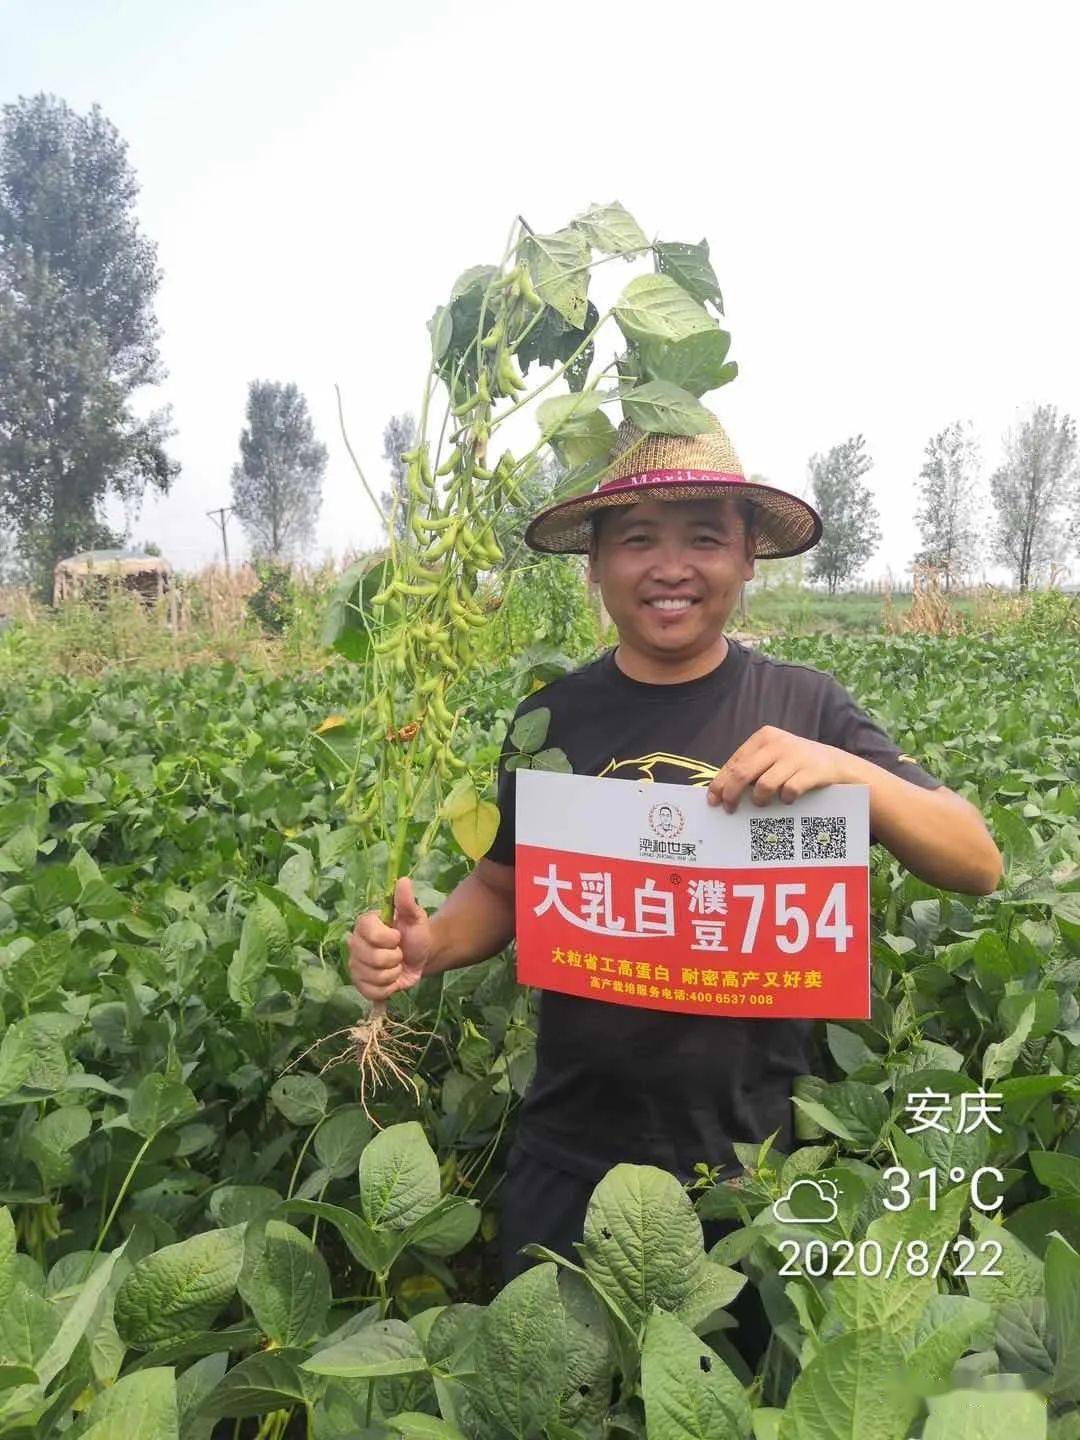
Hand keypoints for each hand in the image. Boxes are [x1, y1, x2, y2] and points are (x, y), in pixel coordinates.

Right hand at [347, 877, 432, 1002]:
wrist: (421, 956)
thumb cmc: (416, 933)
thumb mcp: (415, 917)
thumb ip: (407, 901)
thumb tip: (403, 880)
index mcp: (365, 924)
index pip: (370, 934)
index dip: (389, 939)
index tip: (398, 936)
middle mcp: (355, 944)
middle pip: (372, 958)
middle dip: (394, 958)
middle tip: (399, 953)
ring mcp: (355, 965)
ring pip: (374, 976)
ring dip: (393, 974)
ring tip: (396, 965)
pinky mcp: (360, 985)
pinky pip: (372, 992)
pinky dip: (388, 989)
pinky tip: (392, 980)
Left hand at [707, 726, 857, 812]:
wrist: (839, 765)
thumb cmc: (798, 765)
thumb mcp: (774, 758)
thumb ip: (752, 768)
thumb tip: (723, 791)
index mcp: (764, 737)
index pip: (734, 762)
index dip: (720, 783)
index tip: (713, 800)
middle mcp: (778, 743)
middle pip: (743, 773)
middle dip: (732, 794)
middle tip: (730, 809)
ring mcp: (796, 756)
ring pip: (764, 784)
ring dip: (759, 799)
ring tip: (762, 803)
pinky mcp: (812, 770)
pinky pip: (789, 791)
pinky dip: (785, 800)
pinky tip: (788, 801)